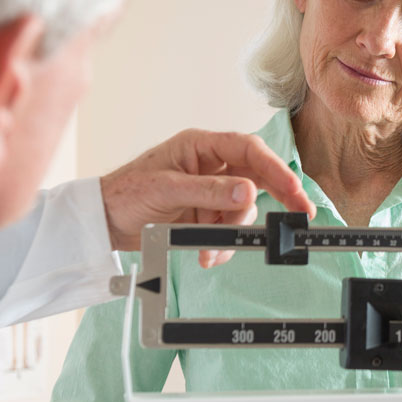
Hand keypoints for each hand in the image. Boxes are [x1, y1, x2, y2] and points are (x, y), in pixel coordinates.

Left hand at [100, 129, 314, 265]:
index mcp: (201, 146)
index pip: (249, 150)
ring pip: (243, 209)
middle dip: (276, 197)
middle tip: (298, 215)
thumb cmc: (126, 192)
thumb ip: (208, 191)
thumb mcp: (166, 189)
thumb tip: (247, 191)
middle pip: (257, 177)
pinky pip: (229, 229)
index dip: (276, 168)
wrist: (104, 221)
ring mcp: (210, 192)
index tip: (294, 189)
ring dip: (233, 232)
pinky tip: (206, 255)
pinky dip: (222, 245)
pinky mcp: (206, 215)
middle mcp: (211, 166)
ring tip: (211, 250)